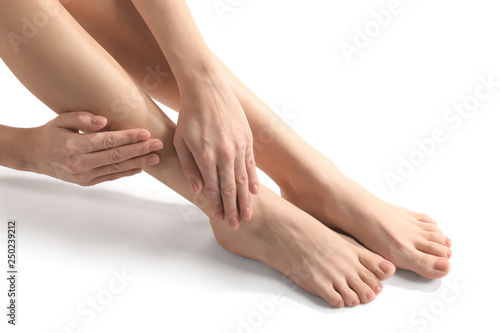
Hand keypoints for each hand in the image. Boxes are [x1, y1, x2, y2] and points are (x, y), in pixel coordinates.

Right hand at [27, 111, 162, 185]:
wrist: (33, 155)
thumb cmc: (50, 133)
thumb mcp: (61, 120)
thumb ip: (82, 118)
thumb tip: (104, 121)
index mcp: (74, 145)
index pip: (107, 141)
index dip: (128, 137)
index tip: (145, 132)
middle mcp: (79, 163)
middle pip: (116, 156)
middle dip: (140, 150)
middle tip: (158, 144)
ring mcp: (83, 175)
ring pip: (116, 169)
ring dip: (138, 163)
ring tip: (155, 158)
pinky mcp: (85, 182)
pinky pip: (110, 177)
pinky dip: (126, 173)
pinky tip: (140, 168)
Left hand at [173, 76, 258, 229]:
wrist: (207, 89)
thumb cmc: (189, 116)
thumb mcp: (180, 142)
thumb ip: (189, 168)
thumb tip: (198, 190)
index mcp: (206, 157)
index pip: (213, 189)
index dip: (217, 206)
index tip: (220, 219)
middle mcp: (225, 154)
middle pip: (231, 188)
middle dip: (233, 209)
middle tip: (237, 224)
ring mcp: (239, 146)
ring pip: (243, 179)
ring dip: (245, 199)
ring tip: (249, 215)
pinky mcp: (247, 139)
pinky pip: (251, 164)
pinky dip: (253, 179)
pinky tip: (255, 192)